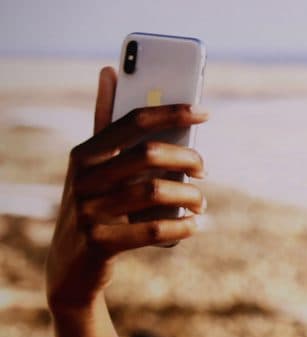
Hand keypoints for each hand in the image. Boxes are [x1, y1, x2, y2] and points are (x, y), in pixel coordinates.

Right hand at [45, 67, 208, 310]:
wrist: (70, 268)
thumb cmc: (95, 206)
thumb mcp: (94, 168)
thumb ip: (104, 123)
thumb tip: (109, 69)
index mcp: (85, 154)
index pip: (132, 121)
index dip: (172, 112)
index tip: (205, 112)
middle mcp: (83, 179)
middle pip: (148, 155)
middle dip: (187, 159)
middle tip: (205, 171)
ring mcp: (88, 212)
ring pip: (155, 192)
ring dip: (189, 197)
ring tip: (201, 204)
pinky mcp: (99, 243)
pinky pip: (152, 231)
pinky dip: (181, 227)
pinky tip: (194, 226)